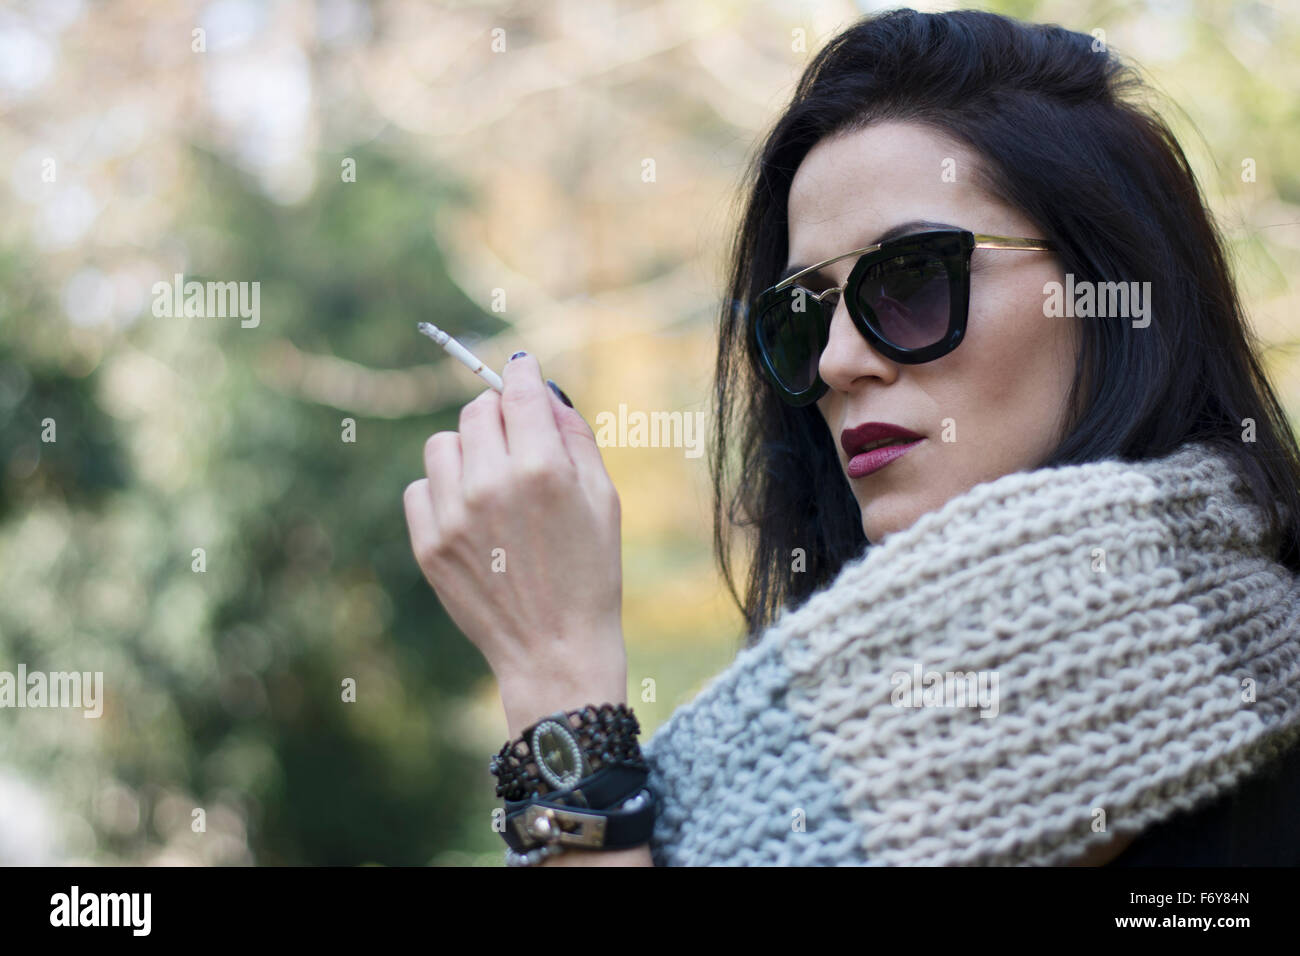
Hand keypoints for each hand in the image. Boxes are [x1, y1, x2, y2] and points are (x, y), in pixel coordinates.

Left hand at [403, 353, 626, 736]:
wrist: (555, 650)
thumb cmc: (591, 572)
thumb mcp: (604, 499)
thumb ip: (574, 436)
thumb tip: (543, 390)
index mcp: (543, 468)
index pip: (518, 389)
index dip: (522, 374)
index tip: (522, 370)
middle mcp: (492, 484)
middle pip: (476, 410)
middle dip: (498, 417)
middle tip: (518, 442)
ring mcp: (454, 515)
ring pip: (443, 444)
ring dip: (468, 452)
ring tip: (493, 483)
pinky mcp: (429, 544)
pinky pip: (421, 486)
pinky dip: (444, 491)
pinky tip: (472, 515)